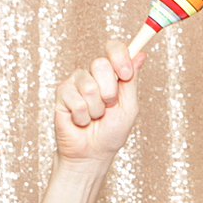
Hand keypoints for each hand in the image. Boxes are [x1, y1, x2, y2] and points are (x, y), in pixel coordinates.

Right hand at [54, 40, 147, 166]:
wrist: (92, 154)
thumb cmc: (112, 132)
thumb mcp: (129, 107)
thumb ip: (132, 81)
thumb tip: (141, 55)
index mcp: (111, 74)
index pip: (114, 48)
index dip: (119, 56)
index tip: (125, 74)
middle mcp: (92, 74)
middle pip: (101, 64)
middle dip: (109, 92)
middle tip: (108, 107)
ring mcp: (76, 82)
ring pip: (89, 86)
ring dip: (96, 109)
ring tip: (94, 117)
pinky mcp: (62, 93)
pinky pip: (76, 100)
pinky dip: (83, 116)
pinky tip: (81, 121)